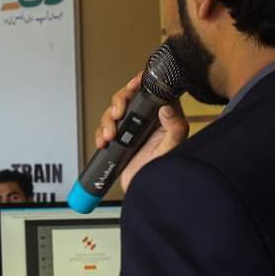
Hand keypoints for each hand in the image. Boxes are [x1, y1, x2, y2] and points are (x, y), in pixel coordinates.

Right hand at [95, 73, 188, 192]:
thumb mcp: (171, 149)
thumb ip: (174, 128)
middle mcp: (147, 120)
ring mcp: (132, 129)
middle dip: (119, 102)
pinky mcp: (119, 139)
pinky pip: (104, 128)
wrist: (145, 192)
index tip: (133, 85)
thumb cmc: (163, 172)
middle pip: (128, 97)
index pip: (153, 91)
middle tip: (118, 113)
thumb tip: (168, 107)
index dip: (140, 82)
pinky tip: (104, 142)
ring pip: (114, 111)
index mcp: (164, 117)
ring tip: (110, 134)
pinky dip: (100, 133)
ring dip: (107, 120)